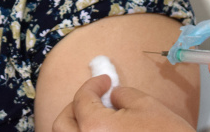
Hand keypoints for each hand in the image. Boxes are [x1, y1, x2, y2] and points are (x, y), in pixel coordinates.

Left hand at [52, 75, 194, 131]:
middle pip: (63, 123)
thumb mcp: (146, 105)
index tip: (103, 82)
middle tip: (93, 97)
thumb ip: (122, 95)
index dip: (92, 85)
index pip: (82, 99)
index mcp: (95, 127)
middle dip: (74, 106)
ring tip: (93, 116)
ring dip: (75, 125)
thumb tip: (111, 96)